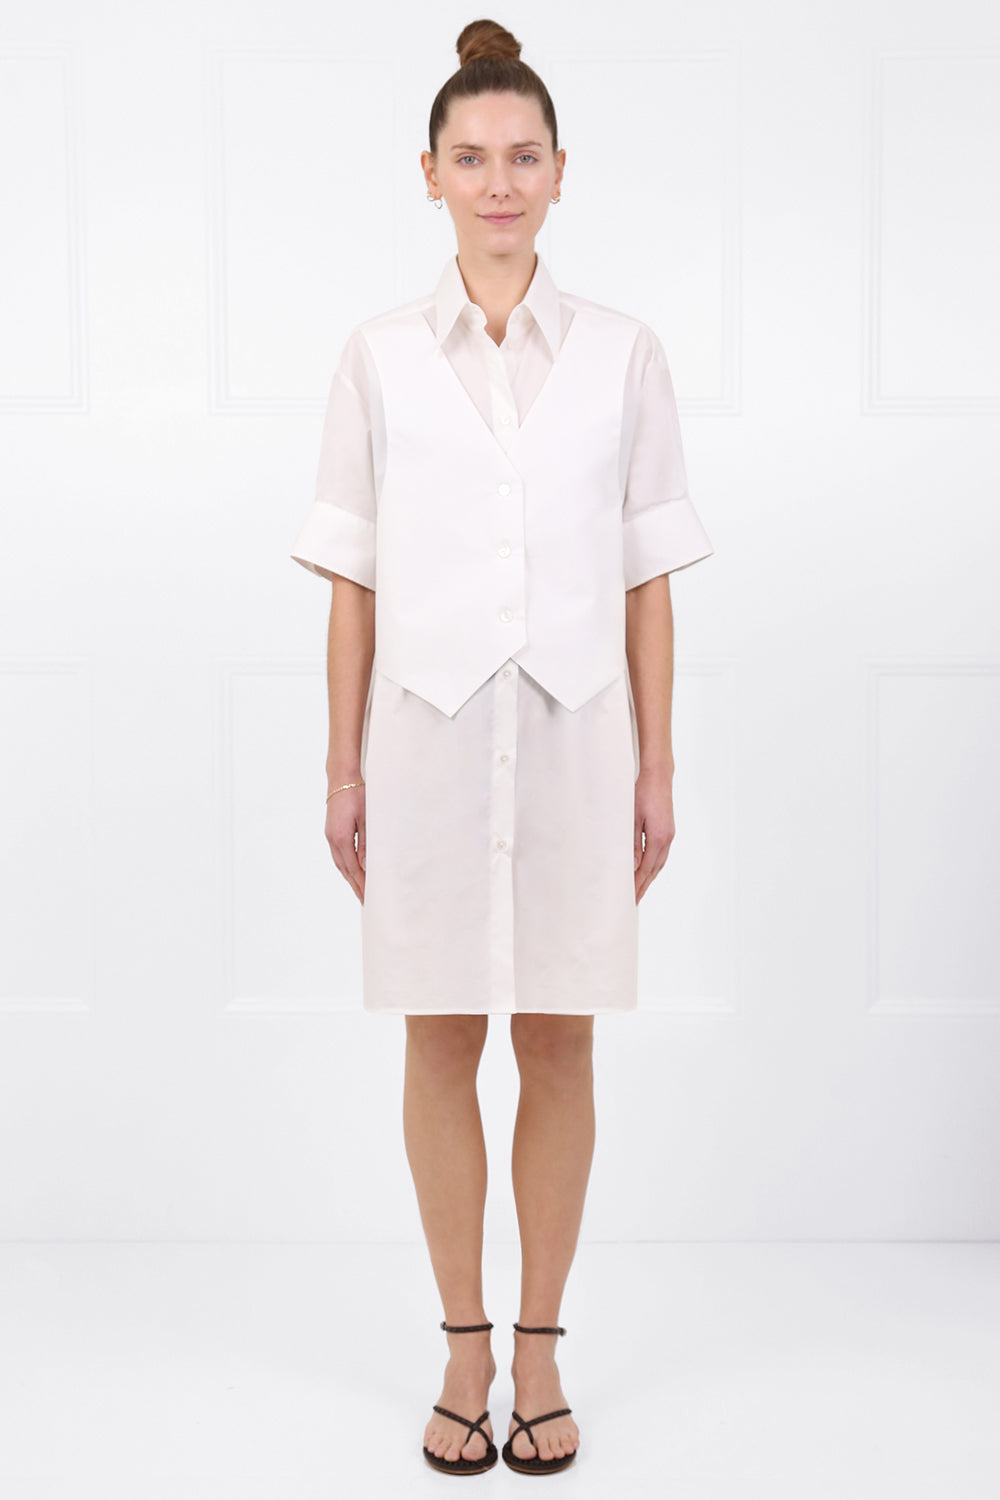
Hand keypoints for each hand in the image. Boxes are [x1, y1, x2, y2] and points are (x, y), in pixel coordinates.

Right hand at [325, 784, 366, 903]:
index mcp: (341, 838)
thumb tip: (367, 866)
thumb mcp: (367, 820)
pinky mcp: (331, 832)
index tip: (368, 897)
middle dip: (355, 885)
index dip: (361, 884)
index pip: (353, 868)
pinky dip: (346, 866)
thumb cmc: (357, 795)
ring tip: (359, 889)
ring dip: (350, 877)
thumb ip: (367, 844)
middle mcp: (332, 840)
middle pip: (345, 869)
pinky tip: (352, 871)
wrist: (341, 778)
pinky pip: (338, 855)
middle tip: (365, 900)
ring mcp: (330, 836)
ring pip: (340, 863)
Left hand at [634, 766, 674, 902]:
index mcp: (658, 839)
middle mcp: (667, 839)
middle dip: (644, 886)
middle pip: (654, 870)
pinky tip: (647, 868)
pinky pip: (661, 854)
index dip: (637, 885)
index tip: (630, 897)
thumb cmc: (643, 793)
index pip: (645, 869)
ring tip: (639, 888)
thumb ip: (631, 844)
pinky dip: (653, 865)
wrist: (658, 776)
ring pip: (659, 863)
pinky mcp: (668, 830)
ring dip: (649, 877)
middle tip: (633, 900)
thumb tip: (632, 866)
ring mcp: (669, 835)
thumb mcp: (632, 819)